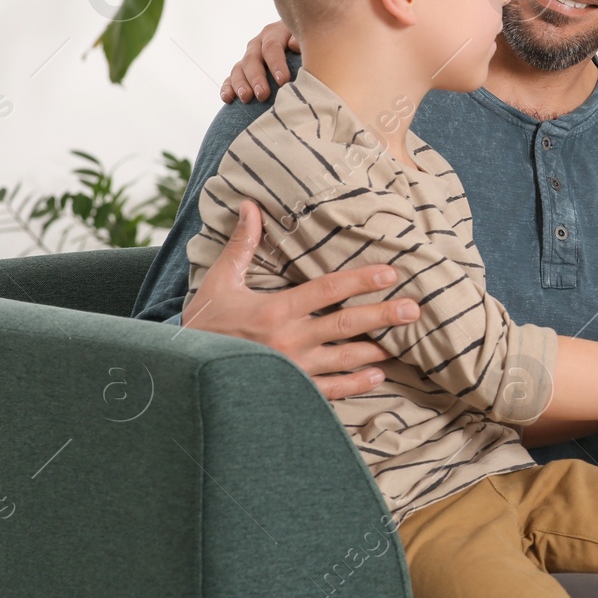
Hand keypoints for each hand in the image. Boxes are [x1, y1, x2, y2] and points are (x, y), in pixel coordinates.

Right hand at [183, 200, 418, 398]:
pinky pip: (330, 391)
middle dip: (382, 316)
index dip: (360, 280)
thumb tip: (251, 205)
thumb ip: (242, 245)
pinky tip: (377, 377)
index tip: (389, 273)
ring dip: (376, 352)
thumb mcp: (220, 281)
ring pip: (344, 359)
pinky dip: (355, 385)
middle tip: (414, 310)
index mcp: (274, 310)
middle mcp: (289, 341)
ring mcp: (293, 369)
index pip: (326, 291)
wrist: (184, 373)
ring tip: (405, 344)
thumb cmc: (203, 324)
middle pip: (345, 326)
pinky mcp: (292, 391)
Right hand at [221, 21, 298, 102]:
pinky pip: (230, 78)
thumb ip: (302, 40)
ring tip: (246, 98)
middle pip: (252, 59)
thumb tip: (294, 45)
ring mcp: (249, 56)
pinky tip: (228, 99)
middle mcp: (258, 44)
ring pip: (239, 68)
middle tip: (263, 95)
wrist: (300, 34)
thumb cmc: (308, 41)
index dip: (276, 64)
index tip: (283, 81)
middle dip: (256, 78)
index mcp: (274, 33)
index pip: (272, 47)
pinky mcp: (242, 69)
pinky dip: (228, 88)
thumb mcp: (306, 36)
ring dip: (241, 84)